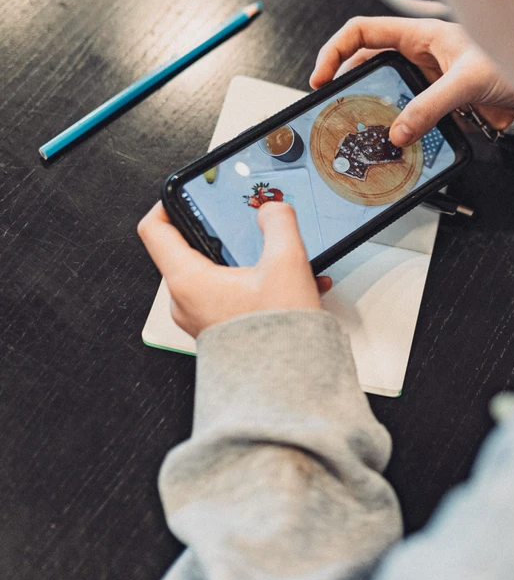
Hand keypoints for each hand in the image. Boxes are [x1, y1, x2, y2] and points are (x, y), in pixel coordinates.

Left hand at [137, 202, 332, 336]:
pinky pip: (231, 296)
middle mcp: (186, 301)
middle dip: (222, 233)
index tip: (186, 192)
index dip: (167, 203)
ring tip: (282, 260)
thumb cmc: (278, 334)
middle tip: (244, 223)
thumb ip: (279, 224)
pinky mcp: (220, 331)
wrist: (288, 387)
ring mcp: (201, 318)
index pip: (155, 230)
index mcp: (188, 280)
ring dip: (248, 261)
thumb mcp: (287, 264)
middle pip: (190, 250)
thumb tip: (272, 208)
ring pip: (215, 274)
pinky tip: (292, 285)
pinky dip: (257, 284)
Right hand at [310, 17, 513, 145]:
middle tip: (339, 113)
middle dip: (352, 90)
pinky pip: (415, 118)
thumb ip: (430, 107)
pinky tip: (401, 147)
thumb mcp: (467, 82)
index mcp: (419, 34)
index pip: (362, 32)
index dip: (335, 51)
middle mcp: (421, 55)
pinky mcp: (444, 105)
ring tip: (367, 135)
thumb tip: (398, 132)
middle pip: (369, 68)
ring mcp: (431, 81)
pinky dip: (405, 133)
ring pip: (390, 97)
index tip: (322, 77)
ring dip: (379, 116)